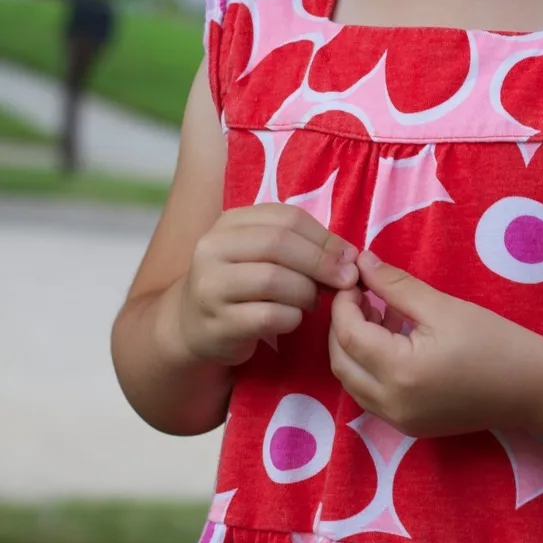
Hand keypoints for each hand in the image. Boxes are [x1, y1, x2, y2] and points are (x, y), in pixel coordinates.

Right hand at [179, 204, 358, 365]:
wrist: (193, 324)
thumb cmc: (242, 284)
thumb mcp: (263, 254)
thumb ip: (301, 246)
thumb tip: (350, 256)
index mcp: (230, 222)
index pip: (286, 217)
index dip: (324, 237)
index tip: (349, 256)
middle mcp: (213, 248)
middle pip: (279, 243)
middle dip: (321, 262)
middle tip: (346, 279)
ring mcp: (211, 286)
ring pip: (274, 280)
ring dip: (307, 292)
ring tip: (312, 300)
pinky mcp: (217, 323)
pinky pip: (269, 316)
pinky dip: (292, 317)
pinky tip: (292, 318)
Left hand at [328, 251, 542, 436]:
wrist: (532, 389)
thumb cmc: (493, 342)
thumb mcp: (442, 306)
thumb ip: (396, 285)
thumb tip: (362, 262)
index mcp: (399, 373)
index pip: (349, 335)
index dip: (344, 303)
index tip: (355, 276)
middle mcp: (391, 404)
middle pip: (341, 362)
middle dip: (342, 324)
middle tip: (361, 292)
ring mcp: (399, 421)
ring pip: (352, 381)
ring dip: (353, 346)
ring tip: (377, 311)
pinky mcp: (409, 425)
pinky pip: (371, 394)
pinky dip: (369, 366)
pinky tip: (391, 338)